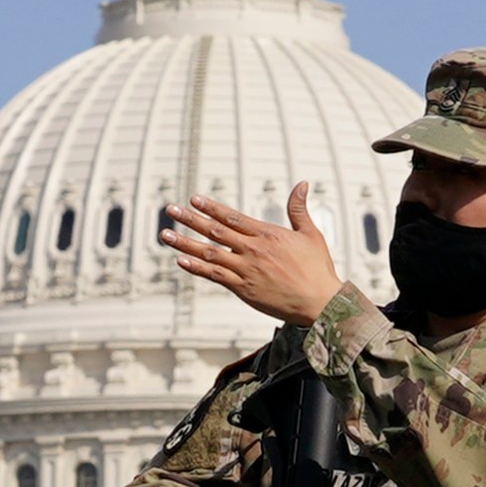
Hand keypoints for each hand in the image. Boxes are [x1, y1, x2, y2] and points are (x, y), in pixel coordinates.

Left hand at [162, 184, 343, 326]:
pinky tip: (181, 261)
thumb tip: (302, 184)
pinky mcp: (244, 290)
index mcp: (267, 234)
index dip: (211, 208)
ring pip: (209, 254)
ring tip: (165, 234)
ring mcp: (246, 271)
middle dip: (190, 220)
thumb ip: (298, 209)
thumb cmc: (317, 269)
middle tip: (170, 210)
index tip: (194, 200)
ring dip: (185, 244)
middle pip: (214, 232)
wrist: (320, 302)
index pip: (232, 217)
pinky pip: (215, 276)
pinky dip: (197, 268)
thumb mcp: (310, 234)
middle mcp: (253, 250)